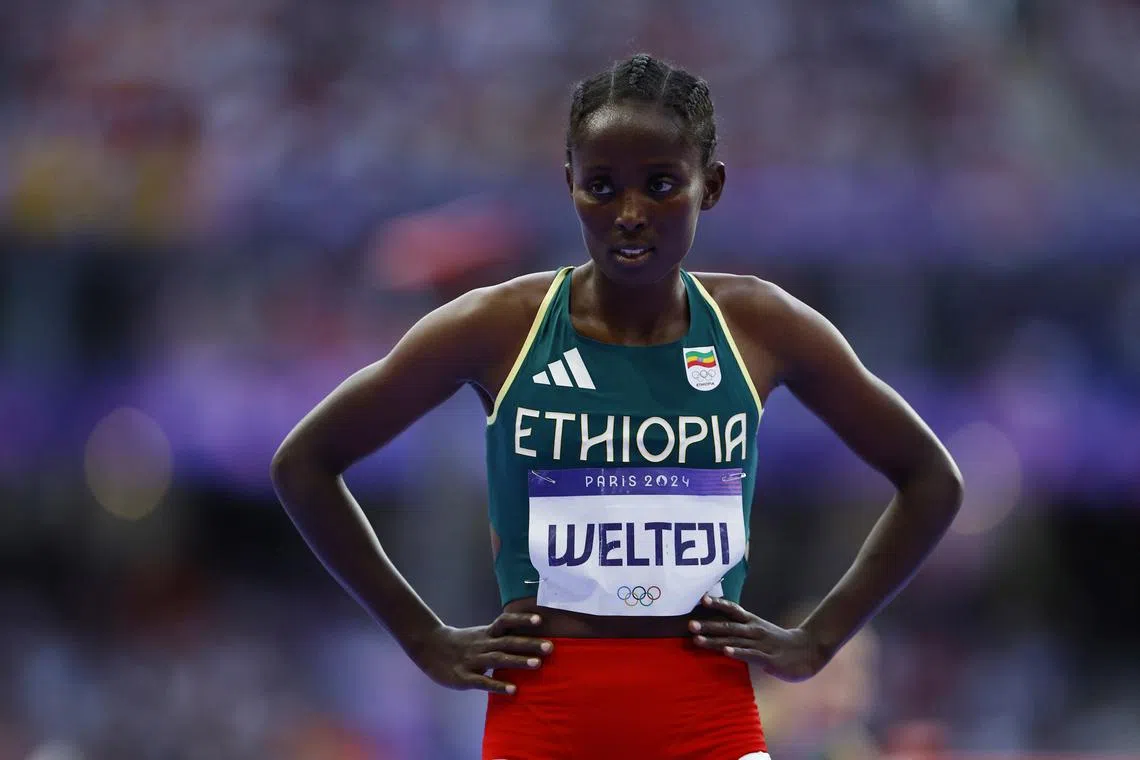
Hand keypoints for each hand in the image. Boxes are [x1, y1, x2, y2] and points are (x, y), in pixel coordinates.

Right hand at [410, 612, 551, 695]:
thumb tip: (526, 637)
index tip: (540, 620)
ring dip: (518, 661)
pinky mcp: (464, 677)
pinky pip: (483, 681)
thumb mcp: (480, 635)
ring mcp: (473, 660)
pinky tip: (513, 690)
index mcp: (486, 633)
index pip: (505, 622)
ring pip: (498, 659)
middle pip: (508, 642)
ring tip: (538, 664)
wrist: (429, 647)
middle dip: (529, 644)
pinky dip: (498, 685)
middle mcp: (482, 644)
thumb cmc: (461, 643)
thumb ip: (499, 637)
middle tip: (550, 647)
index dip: (522, 620)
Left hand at [690, 596, 827, 681]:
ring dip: (715, 640)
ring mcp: (761, 644)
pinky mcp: (768, 658)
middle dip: (708, 625)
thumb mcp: (760, 633)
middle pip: (728, 626)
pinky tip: (726, 652)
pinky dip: (737, 652)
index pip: (733, 610)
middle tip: (690, 625)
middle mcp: (754, 630)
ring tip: (697, 639)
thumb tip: (720, 631)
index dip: (718, 604)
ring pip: (734, 640)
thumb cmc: (779, 643)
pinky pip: (750, 654)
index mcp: (752, 622)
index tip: (701, 599)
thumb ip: (741, 632)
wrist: (808, 651)